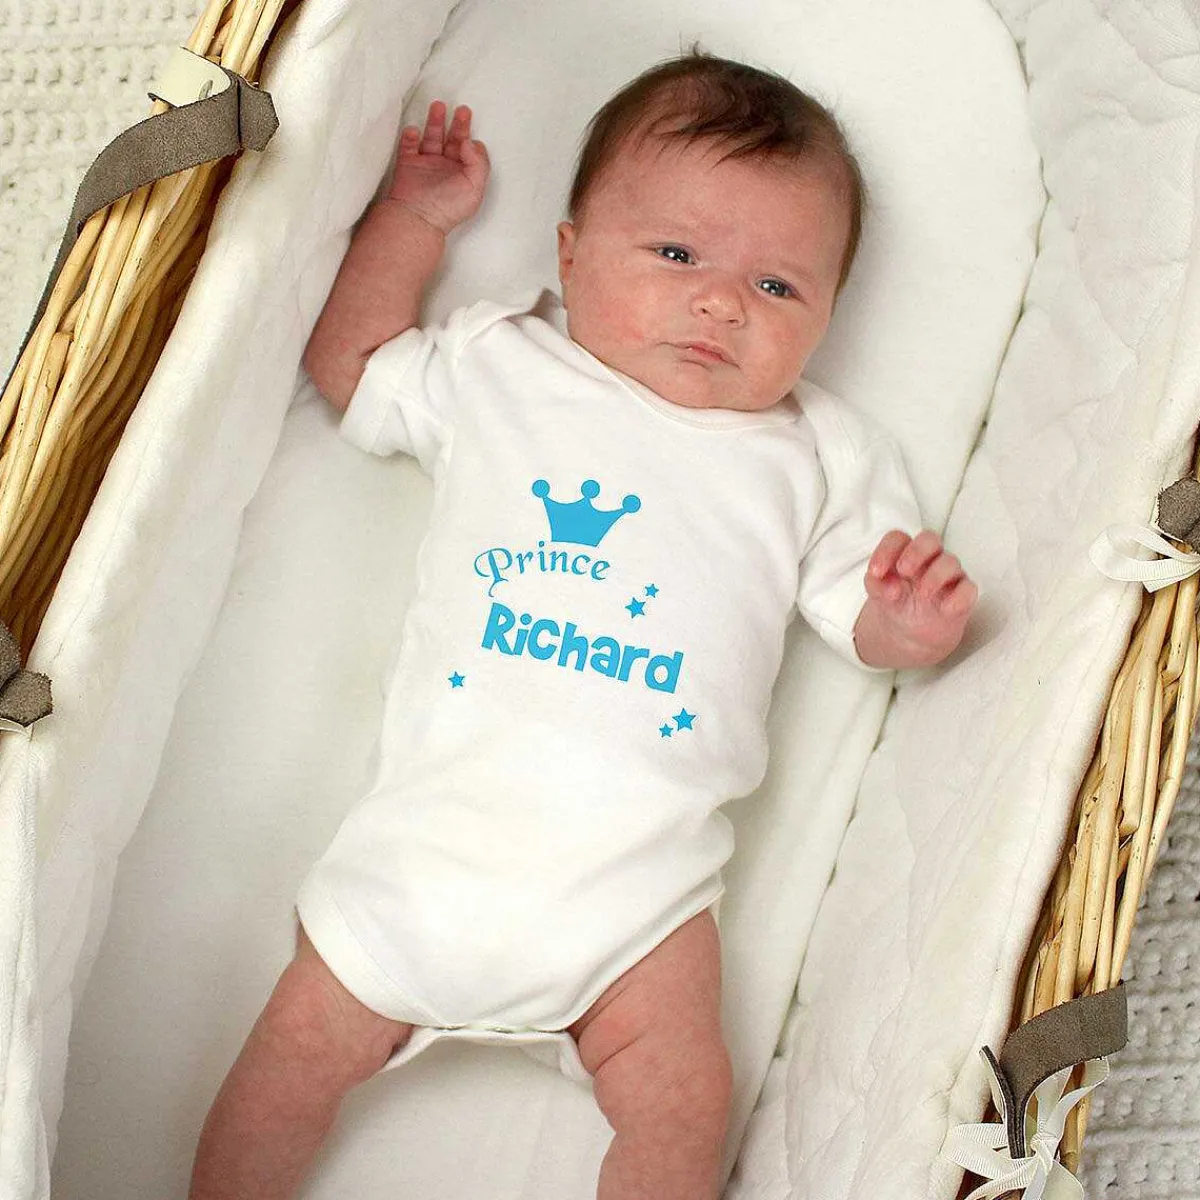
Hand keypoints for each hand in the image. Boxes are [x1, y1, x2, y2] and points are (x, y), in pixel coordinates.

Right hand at [388, 100, 489, 234]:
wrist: (418, 216)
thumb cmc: (448, 207)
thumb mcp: (475, 187)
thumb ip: (479, 162)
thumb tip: (470, 141)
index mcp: (463, 174)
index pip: (470, 151)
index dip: (471, 140)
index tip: (468, 138)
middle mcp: (445, 168)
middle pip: (452, 140)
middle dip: (458, 124)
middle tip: (462, 109)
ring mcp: (426, 165)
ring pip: (432, 138)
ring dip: (435, 122)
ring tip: (438, 106)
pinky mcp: (407, 164)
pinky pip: (408, 145)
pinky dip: (410, 136)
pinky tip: (415, 131)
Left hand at [856, 530, 977, 666]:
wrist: (909, 631)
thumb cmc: (896, 601)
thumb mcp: (879, 594)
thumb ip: (877, 585)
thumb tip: (891, 587)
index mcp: (904, 553)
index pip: (898, 538)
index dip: (886, 550)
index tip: (875, 572)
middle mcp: (929, 559)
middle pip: (929, 539)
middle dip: (916, 552)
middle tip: (903, 571)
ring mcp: (948, 575)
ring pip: (950, 562)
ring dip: (934, 576)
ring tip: (921, 594)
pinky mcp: (962, 595)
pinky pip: (968, 589)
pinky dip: (959, 597)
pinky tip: (944, 607)